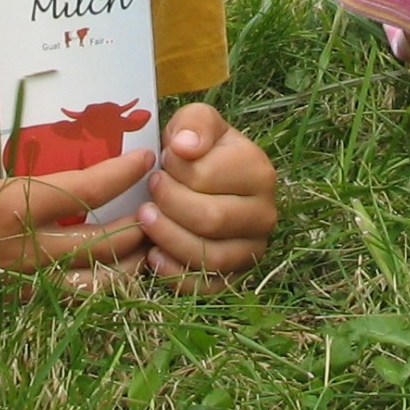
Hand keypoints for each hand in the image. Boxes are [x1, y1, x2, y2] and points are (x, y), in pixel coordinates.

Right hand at [0, 45, 150, 278]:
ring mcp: (21, 282)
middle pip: (102, 245)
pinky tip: (112, 275)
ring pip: (92, 283)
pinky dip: (96, 288)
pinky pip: (67, 300)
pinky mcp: (14, 301)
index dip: (122, 174)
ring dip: (124, 265)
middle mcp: (25, 249)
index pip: (83, 192)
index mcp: (10, 207)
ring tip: (149, 244)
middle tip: (163, 204)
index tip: (147, 157)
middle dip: (139, 227)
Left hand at [137, 104, 276, 289]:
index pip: (207, 178)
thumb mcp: (196, 121)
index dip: (174, 172)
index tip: (160, 164)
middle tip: (148, 195)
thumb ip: (194, 123)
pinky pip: (208, 288)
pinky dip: (176, 276)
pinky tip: (154, 256)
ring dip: (168, 239)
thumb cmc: (198, 149)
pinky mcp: (235, 277)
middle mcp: (265, 213)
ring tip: (144, 220)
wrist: (204, 179)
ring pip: (210, 257)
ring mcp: (253, 249)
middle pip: (210, 219)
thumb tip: (185, 147)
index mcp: (258, 171)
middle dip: (168, 207)